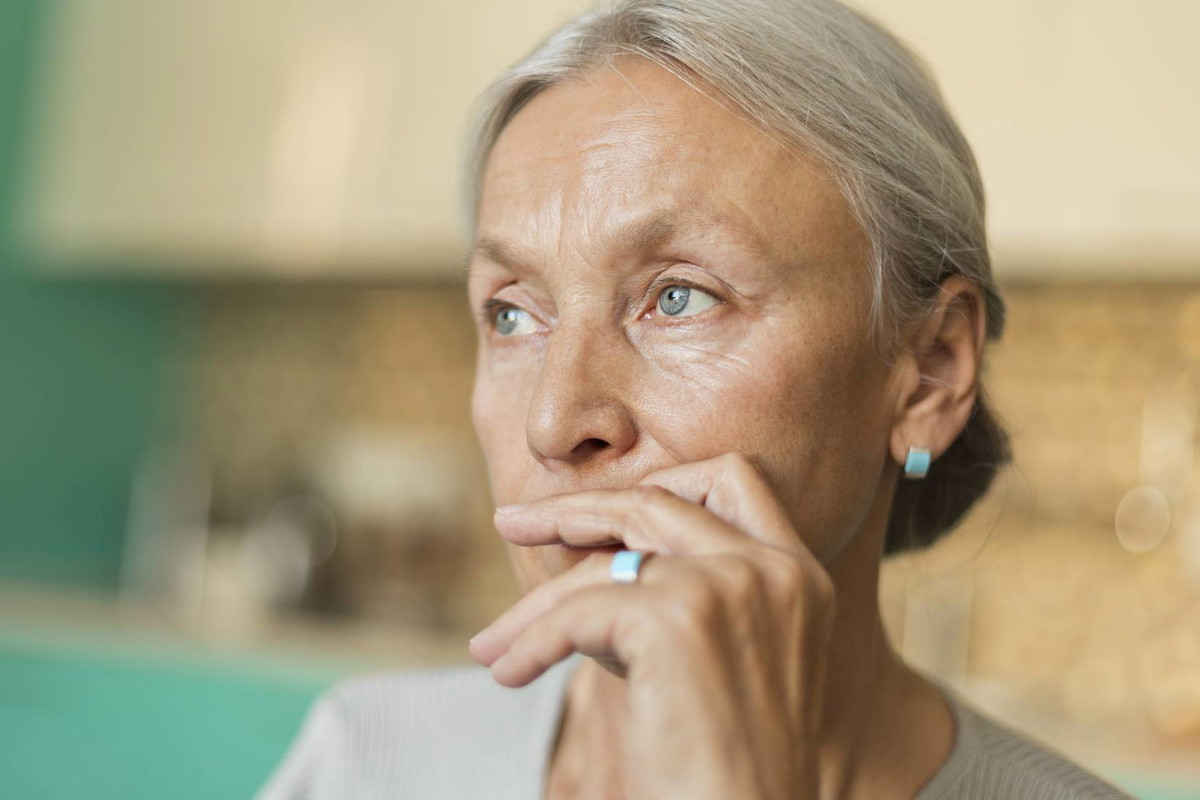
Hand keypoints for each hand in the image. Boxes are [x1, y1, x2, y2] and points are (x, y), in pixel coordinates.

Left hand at [467, 452, 835, 799]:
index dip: (655, 481)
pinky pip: (578, 614)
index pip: (729, 479)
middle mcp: (772, 570)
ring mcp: (730, 587)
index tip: (592, 509)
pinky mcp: (678, 621)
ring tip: (492, 644)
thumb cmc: (719, 770)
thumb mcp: (710, 660)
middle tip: (512, 523)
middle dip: (573, 508)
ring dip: (536, 604)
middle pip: (656, 499)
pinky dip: (531, 642)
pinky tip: (509, 672)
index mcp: (796, 575)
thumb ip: (675, 593)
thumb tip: (588, 554)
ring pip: (605, 561)